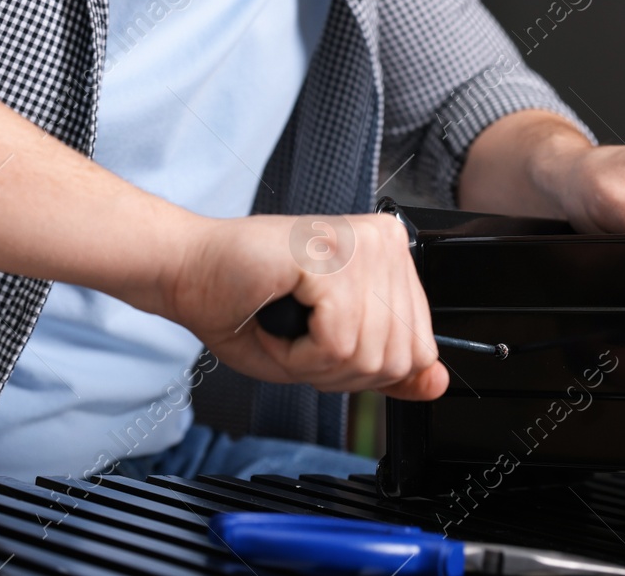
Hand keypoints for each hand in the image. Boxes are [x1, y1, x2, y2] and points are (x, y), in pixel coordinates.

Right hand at [161, 212, 449, 400]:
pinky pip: (338, 343)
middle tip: (298, 340)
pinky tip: (279, 323)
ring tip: (285, 328)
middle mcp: (384, 241)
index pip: (421, 347)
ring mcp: (358, 243)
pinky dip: (299, 355)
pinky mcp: (328, 254)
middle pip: (398, 356)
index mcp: (391, 254)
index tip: (322, 345)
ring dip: (314, 364)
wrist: (187, 273)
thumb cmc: (245, 304)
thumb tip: (437, 382)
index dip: (365, 370)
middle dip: (339, 372)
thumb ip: (388, 366)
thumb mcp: (328, 351)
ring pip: (369, 354)